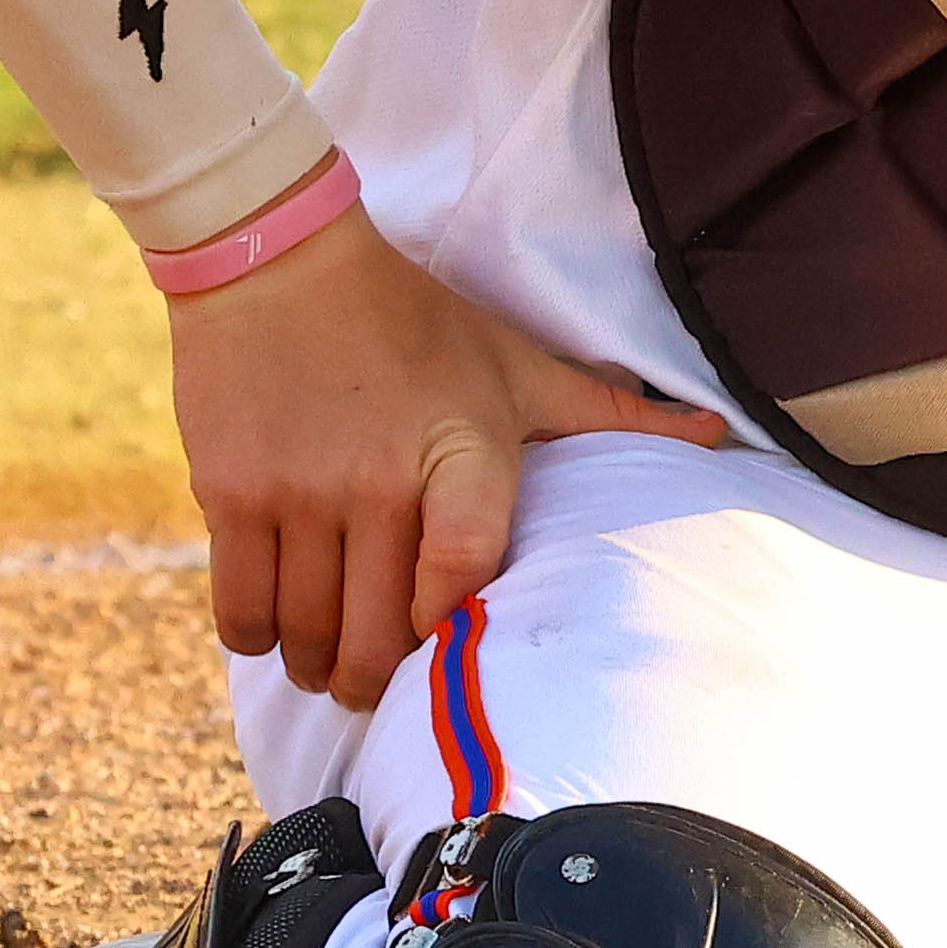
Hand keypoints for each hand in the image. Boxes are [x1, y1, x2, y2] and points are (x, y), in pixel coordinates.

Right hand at [165, 211, 734, 706]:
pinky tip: (273, 633)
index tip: (443, 641)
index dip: (451, 625)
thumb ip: (608, 410)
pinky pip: (241, 605)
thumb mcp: (516, 363)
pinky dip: (256, 637)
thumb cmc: (412, 320)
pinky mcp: (229, 492)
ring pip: (307, 631)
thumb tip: (717, 433)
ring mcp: (300, 492)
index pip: (466, 570)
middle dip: (377, 679)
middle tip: (378, 687)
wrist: (277, 260)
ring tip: (327, 666)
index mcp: (463, 450)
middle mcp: (379, 480)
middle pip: (377, 632)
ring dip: (317, 666)